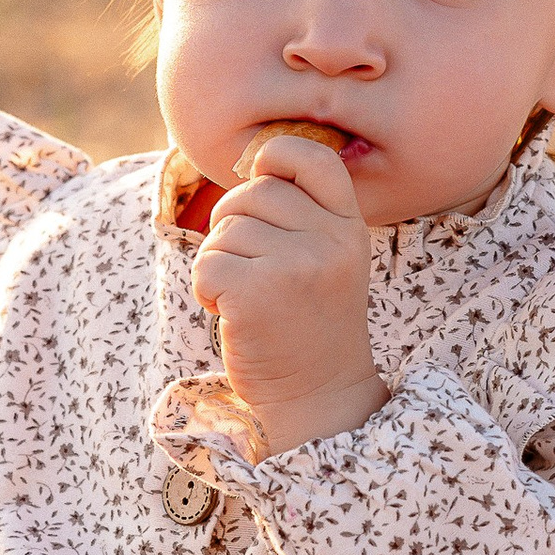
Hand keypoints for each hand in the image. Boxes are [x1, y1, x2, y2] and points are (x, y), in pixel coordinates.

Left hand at [189, 131, 386, 457]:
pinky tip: (228, 312)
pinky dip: (205, 288)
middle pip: (252, 193)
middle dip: (232, 225)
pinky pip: (206, 263)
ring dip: (220, 263)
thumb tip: (248, 166)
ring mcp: (296, 265)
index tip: (261, 181)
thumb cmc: (309, 325)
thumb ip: (302, 213)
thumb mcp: (327, 260)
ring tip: (246, 298)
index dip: (274, 157)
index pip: (312, 157)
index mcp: (349, 226)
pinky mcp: (258, 293)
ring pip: (224, 230)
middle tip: (247, 268)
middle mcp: (330, 241)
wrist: (317, 397)